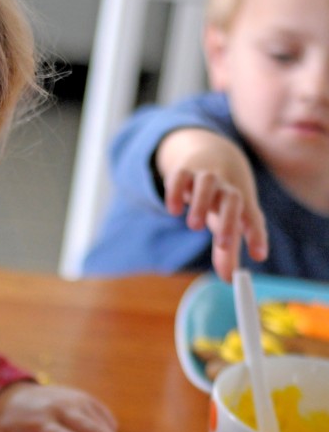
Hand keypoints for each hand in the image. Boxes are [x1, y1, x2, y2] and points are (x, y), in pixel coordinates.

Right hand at [157, 129, 267, 280]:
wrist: (210, 151)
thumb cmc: (221, 196)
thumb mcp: (225, 222)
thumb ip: (228, 251)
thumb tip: (230, 280)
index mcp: (241, 201)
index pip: (253, 217)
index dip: (257, 235)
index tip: (259, 256)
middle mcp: (226, 187)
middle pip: (232, 199)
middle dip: (229, 221)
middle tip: (224, 245)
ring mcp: (205, 176)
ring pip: (207, 183)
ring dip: (201, 203)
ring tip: (193, 226)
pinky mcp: (183, 170)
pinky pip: (180, 177)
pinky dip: (175, 191)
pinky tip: (173, 209)